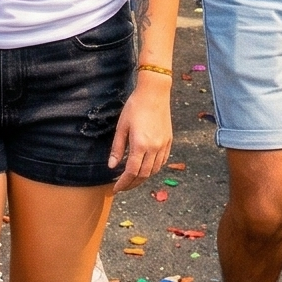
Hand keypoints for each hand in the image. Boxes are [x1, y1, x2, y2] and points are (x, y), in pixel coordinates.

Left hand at [108, 73, 172, 189]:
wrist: (155, 93)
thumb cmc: (135, 107)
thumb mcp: (121, 126)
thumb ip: (117, 148)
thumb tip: (112, 167)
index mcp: (140, 145)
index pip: (132, 172)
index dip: (123, 183)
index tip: (116, 188)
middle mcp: (154, 148)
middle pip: (144, 175)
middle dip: (132, 184)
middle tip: (123, 187)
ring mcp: (163, 145)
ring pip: (154, 170)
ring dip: (143, 178)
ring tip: (133, 179)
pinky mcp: (169, 141)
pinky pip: (162, 162)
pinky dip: (153, 169)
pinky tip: (146, 168)